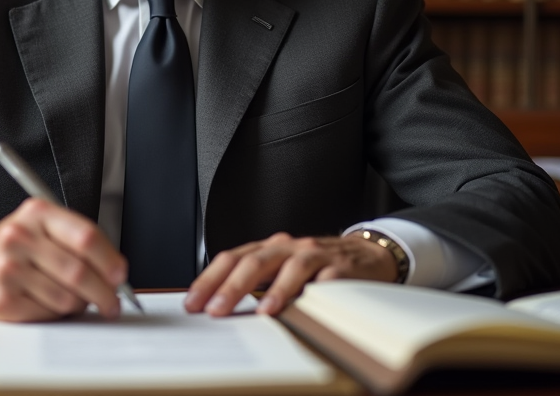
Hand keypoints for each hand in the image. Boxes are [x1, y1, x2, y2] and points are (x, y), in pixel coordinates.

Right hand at [0, 198, 126, 320]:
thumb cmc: (14, 244)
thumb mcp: (41, 225)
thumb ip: (77, 240)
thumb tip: (114, 271)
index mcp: (37, 213)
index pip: (85, 237)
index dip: (109, 260)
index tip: (120, 275)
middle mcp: (20, 238)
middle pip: (79, 272)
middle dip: (104, 293)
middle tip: (113, 302)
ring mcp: (8, 270)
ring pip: (66, 298)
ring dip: (80, 304)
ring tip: (76, 299)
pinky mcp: (2, 300)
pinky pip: (48, 314)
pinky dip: (58, 313)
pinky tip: (50, 302)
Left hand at [184, 232, 398, 317]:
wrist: (367, 254)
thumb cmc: (317, 265)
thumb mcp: (281, 269)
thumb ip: (256, 282)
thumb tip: (218, 305)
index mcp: (269, 248)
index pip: (232, 258)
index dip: (210, 279)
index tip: (193, 302)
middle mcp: (288, 247)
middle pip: (254, 261)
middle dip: (231, 286)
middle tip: (214, 309)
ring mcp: (314, 254)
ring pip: (289, 265)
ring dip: (272, 289)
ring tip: (259, 312)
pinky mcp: (340, 267)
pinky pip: (324, 278)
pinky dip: (311, 291)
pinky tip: (301, 306)